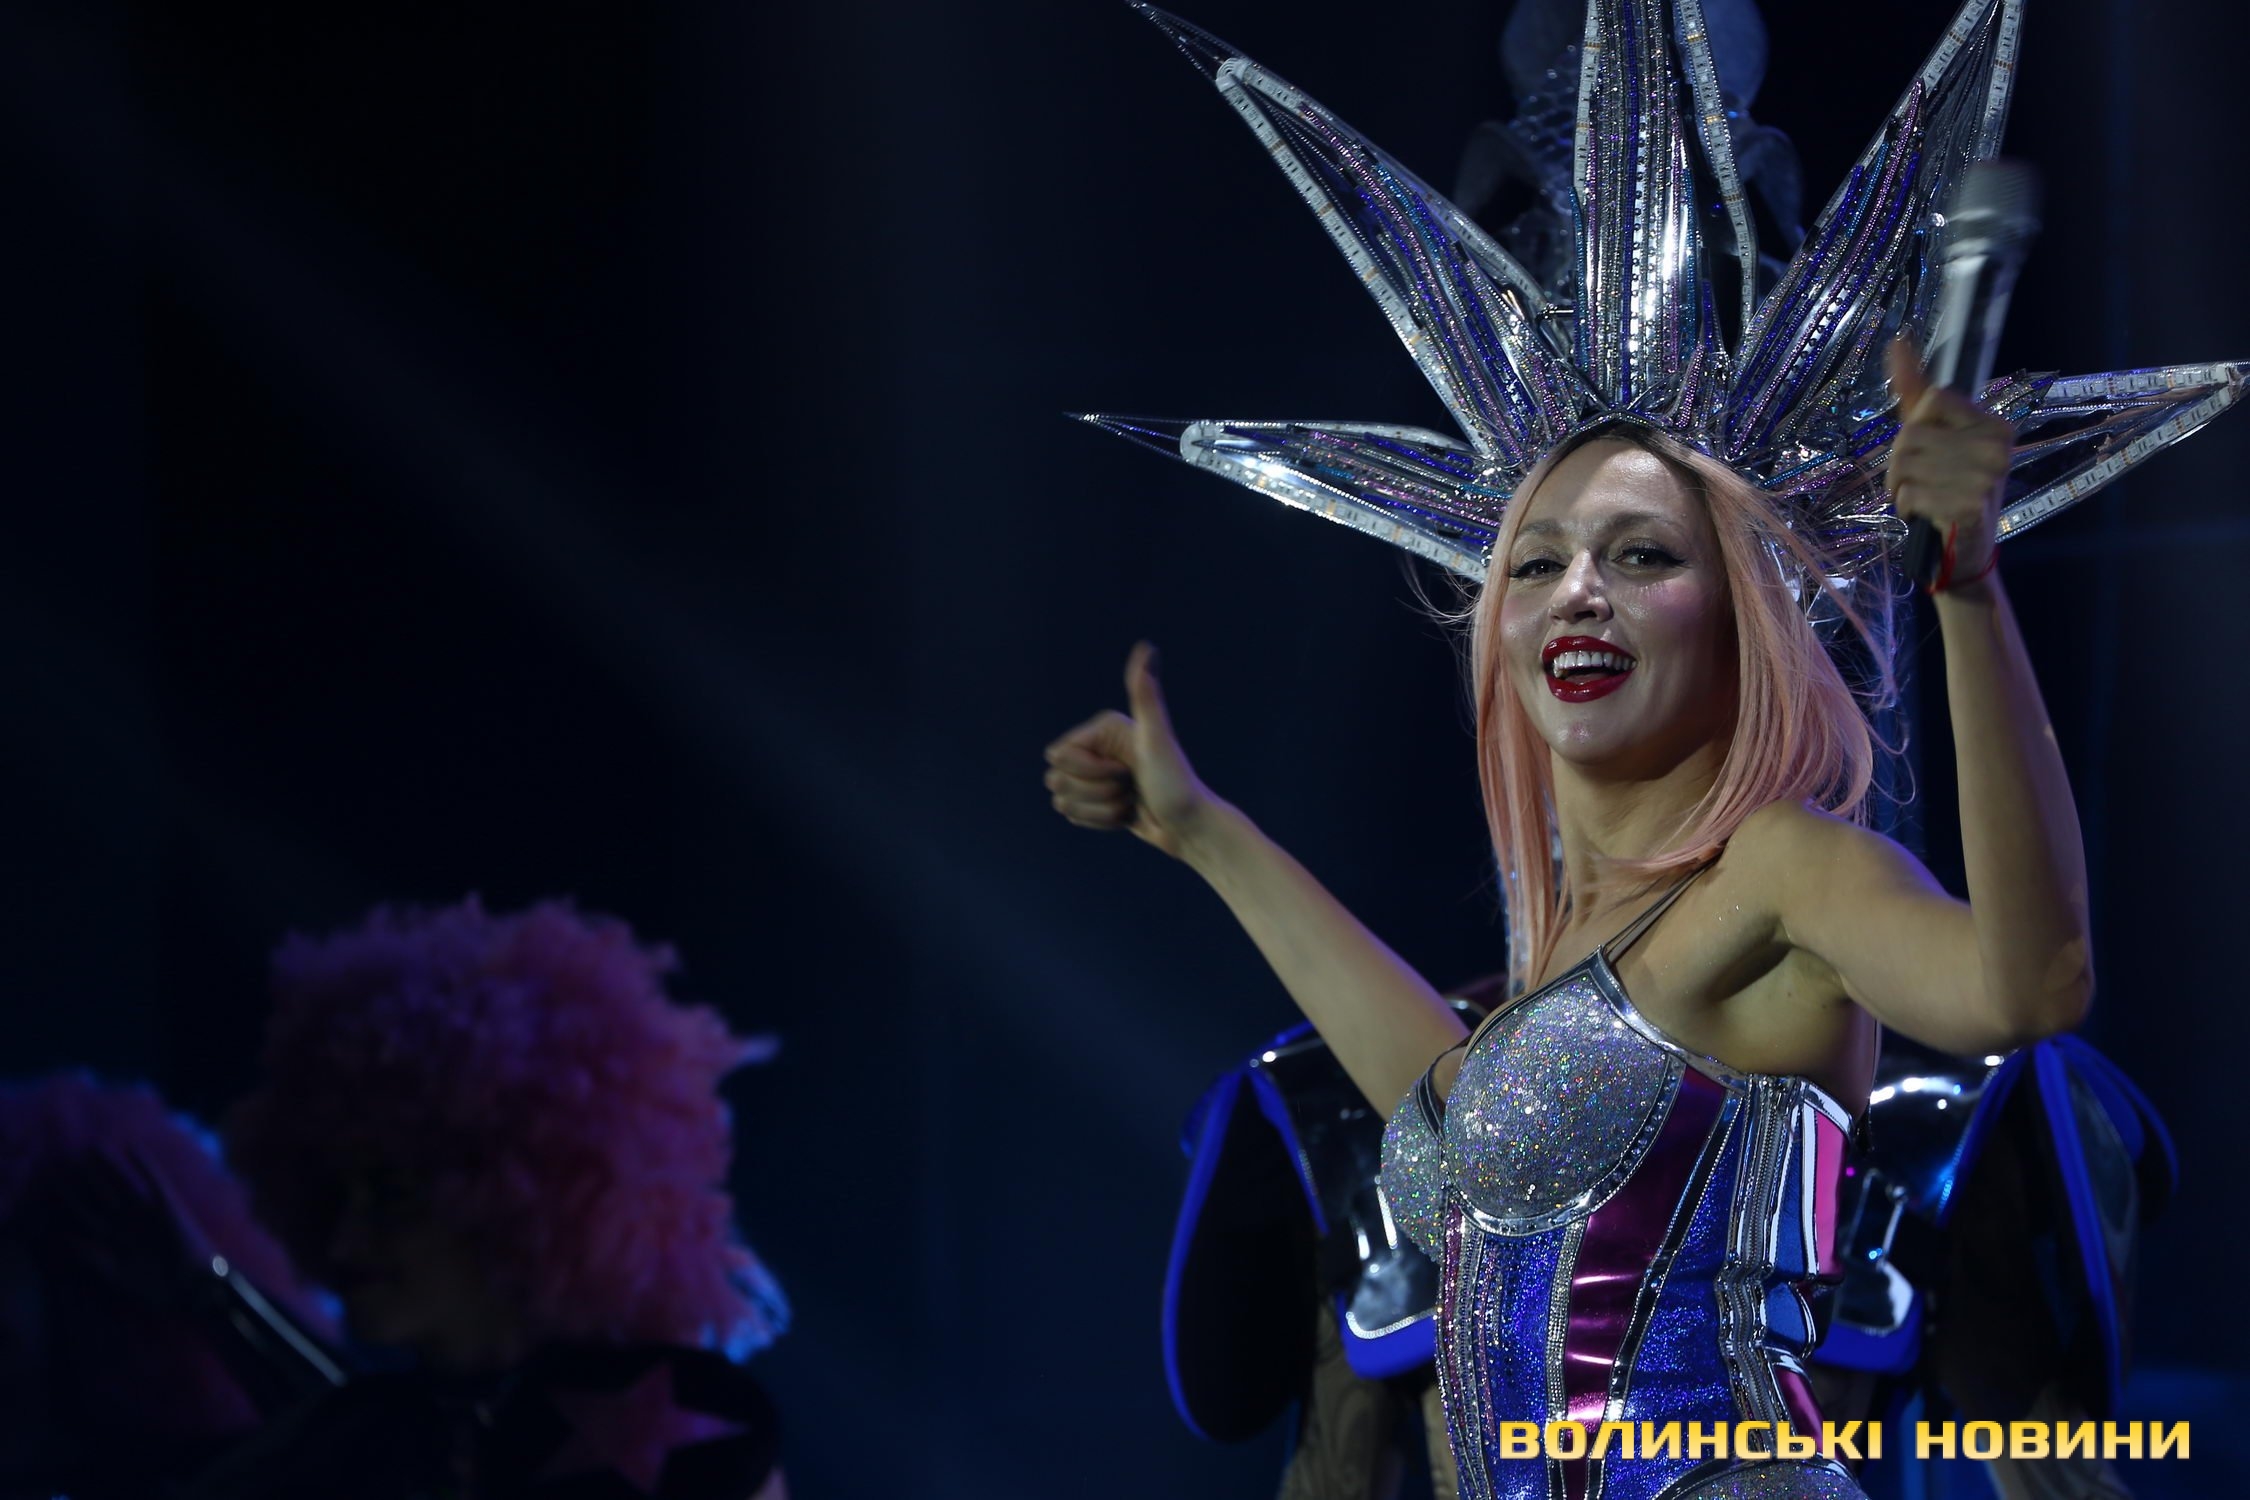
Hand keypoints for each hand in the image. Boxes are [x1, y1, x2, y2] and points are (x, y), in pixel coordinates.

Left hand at [51, 1143, 219, 1311]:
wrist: (190, 1285)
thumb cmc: (153, 1286)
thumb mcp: (114, 1274)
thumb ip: (90, 1256)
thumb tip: (63, 1238)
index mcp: (111, 1238)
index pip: (85, 1214)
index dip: (68, 1199)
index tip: (50, 1183)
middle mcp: (125, 1221)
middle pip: (99, 1195)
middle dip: (82, 1179)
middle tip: (64, 1159)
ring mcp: (145, 1211)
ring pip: (121, 1183)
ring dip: (108, 1166)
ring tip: (93, 1147)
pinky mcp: (166, 1204)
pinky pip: (153, 1179)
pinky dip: (143, 1164)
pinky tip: (132, 1147)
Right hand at [1044, 642, 1217, 859]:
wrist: (1191, 827)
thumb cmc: (1176, 783)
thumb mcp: (1158, 738)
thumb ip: (1145, 694)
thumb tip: (1148, 646)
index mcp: (1104, 729)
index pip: (1058, 755)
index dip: (1089, 770)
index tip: (1125, 771)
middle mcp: (1098, 747)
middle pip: (1057, 779)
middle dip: (1094, 793)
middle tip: (1131, 787)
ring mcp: (1096, 775)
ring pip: (1063, 802)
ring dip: (1098, 811)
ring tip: (1130, 802)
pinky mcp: (1097, 800)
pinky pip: (1073, 815)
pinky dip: (1099, 822)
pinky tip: (1126, 816)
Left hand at [1885, 336, 2012, 583]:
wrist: (1964, 554)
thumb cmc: (1947, 492)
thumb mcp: (1935, 439)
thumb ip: (1916, 393)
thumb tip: (1897, 340)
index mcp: (1993, 425)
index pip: (1933, 398)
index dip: (1914, 428)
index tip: (1925, 452)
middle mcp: (1997, 445)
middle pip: (1911, 434)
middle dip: (1900, 465)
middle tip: (1918, 486)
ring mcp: (1987, 476)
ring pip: (1905, 464)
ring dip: (1901, 489)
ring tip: (1924, 501)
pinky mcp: (1970, 505)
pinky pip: (1910, 494)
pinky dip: (1907, 508)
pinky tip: (1928, 518)